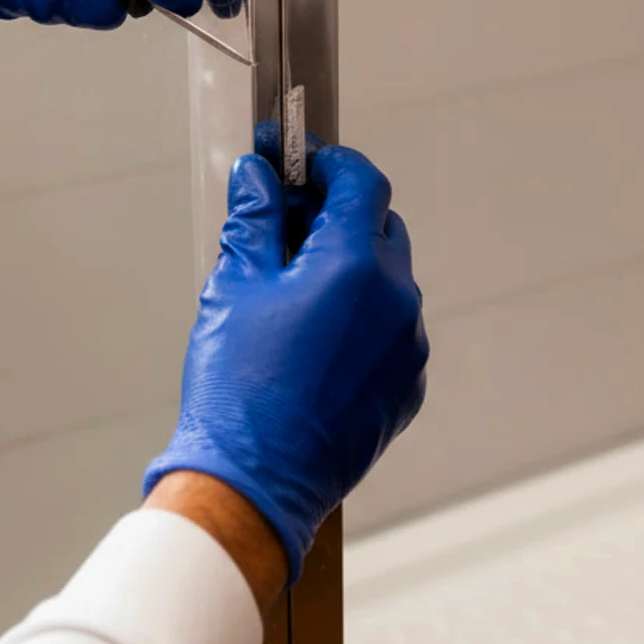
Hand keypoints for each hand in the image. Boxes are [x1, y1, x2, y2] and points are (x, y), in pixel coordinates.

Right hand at [146, 142, 427, 583]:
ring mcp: (409, 348)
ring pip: (389, 282)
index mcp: (356, 265)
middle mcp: (398, 301)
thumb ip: (255, 220)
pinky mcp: (407, 388)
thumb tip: (258, 177)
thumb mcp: (235, 287)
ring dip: (351, 269)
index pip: (362, 181)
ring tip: (292, 288)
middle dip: (337, 214)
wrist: (254, 484)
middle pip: (380, 228)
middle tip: (285, 221)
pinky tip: (313, 338)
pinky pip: (393, 332)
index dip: (327, 162)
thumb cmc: (238, 390)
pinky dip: (362, 320)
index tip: (294, 159)